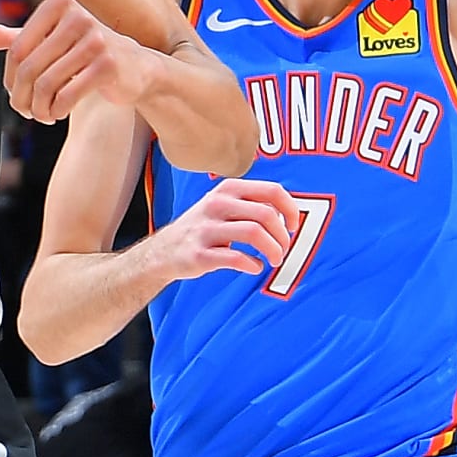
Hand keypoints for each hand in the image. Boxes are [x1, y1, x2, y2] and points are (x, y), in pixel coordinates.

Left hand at [0, 0, 168, 124]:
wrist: (134, 68)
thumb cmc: (83, 52)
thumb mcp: (44, 40)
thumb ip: (5, 36)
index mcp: (58, 3)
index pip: (16, 48)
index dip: (11, 79)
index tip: (17, 93)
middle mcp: (77, 16)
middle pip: (29, 68)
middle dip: (23, 98)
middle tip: (27, 111)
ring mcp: (96, 39)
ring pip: (46, 85)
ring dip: (39, 109)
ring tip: (43, 114)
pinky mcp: (108, 65)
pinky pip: (67, 95)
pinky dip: (57, 110)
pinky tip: (59, 112)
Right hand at [156, 176, 297, 282]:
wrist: (163, 252)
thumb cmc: (203, 229)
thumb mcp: (223, 205)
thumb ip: (252, 205)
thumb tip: (287, 215)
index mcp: (228, 189)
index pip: (272, 190)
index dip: (290, 209)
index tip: (293, 226)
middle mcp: (217, 204)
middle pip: (266, 214)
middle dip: (282, 236)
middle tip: (283, 249)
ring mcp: (207, 229)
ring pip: (254, 233)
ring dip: (273, 250)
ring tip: (274, 259)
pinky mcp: (200, 254)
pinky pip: (236, 258)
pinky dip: (252, 265)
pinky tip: (254, 267)